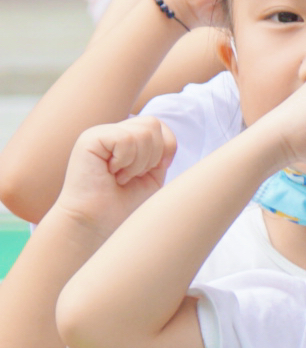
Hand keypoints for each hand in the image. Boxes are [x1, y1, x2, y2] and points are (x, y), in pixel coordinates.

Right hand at [54, 118, 176, 230]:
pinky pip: (125, 138)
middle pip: (153, 124)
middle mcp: (112, 131)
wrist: (97, 223)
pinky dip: (125, 161)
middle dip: (152, 156)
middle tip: (132, 176)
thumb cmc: (124, 204)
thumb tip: (174, 129)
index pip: (159, 125)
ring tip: (120, 177)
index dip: (166, 147)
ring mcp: (99, 133)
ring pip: (143, 132)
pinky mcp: (89, 138)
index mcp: (127, 138)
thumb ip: (161, 148)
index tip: (156, 169)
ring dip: (138, 162)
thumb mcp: (153, 174)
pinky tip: (110, 173)